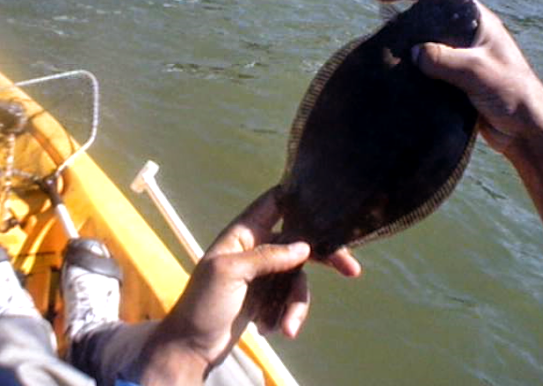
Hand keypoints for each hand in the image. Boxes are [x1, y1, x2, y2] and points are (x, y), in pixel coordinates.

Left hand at [127, 188, 360, 384]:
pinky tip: (271, 330)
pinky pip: (290, 300)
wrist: (191, 346)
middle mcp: (256, 248)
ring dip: (296, 305)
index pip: (275, 202)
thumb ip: (267, 256)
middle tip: (352, 270)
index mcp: (243, 232)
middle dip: (325, 256)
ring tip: (286, 329)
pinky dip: (287, 315)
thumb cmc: (202, 303)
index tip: (328, 203)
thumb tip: (304, 247)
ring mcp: (263, 274)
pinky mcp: (267, 297)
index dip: (299, 197)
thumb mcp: (229, 273)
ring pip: (298, 278)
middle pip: (299, 241)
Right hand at [373, 0, 542, 242]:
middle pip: (429, 15)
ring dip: (406, 46)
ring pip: (427, 43)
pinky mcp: (455, 80)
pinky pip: (428, 68)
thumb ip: (445, 59)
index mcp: (479, 21)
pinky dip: (412, 70)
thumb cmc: (512, 94)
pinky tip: (397, 78)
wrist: (526, 132)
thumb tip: (413, 51)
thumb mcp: (478, 71)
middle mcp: (469, 35)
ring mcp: (461, 58)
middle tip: (380, 29)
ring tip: (384, 54)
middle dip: (403, 17)